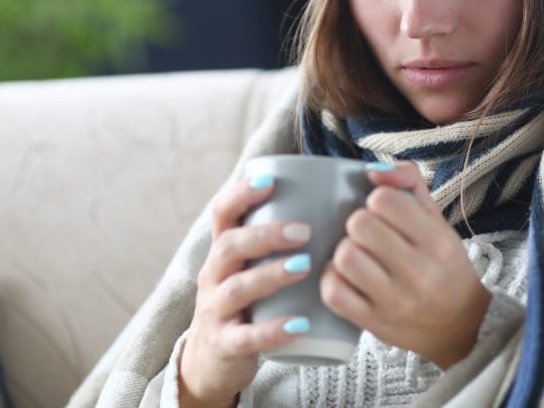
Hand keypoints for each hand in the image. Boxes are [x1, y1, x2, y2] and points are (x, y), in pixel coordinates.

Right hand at [179, 173, 312, 406]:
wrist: (210, 363)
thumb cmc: (245, 305)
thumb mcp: (248, 270)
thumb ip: (276, 245)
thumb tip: (333, 205)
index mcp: (222, 253)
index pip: (221, 214)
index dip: (241, 194)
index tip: (270, 180)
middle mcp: (213, 277)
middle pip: (229, 246)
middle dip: (265, 235)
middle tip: (304, 231)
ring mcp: (215, 311)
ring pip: (237, 288)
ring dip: (271, 274)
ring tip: (305, 266)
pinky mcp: (225, 345)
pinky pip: (247, 337)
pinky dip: (274, 330)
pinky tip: (301, 324)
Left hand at [320, 161, 490, 368]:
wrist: (462, 326)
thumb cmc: (445, 267)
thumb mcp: (439, 222)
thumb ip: (409, 183)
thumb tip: (373, 169)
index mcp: (438, 242)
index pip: (385, 200)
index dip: (377, 200)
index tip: (385, 214)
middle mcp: (419, 273)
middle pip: (360, 225)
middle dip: (359, 224)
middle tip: (369, 235)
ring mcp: (395, 301)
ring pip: (344, 257)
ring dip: (345, 250)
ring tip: (359, 255)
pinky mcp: (374, 323)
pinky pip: (334, 293)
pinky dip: (332, 279)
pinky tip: (346, 276)